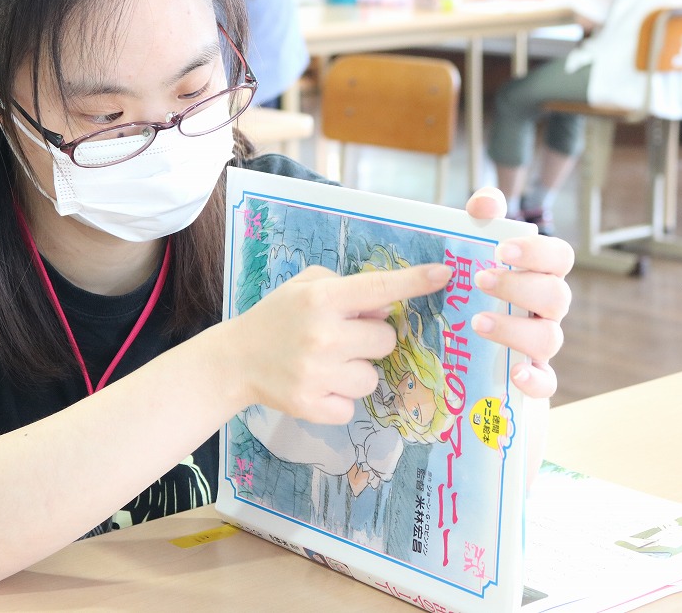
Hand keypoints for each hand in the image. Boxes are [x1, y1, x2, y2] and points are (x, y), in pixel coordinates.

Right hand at [228, 263, 453, 424]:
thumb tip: (384, 307)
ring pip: (372, 378)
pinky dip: (340, 399)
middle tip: (341, 338)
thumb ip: (347, 288)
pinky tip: (317, 386)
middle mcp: (323, 336)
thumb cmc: (278, 317)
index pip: (378, 289)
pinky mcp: (313, 407)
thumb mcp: (304, 286)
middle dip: (370, 339)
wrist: (236, 360)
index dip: (414, 282)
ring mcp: (318, 374)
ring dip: (356, 372)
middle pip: (386, 340)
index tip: (444, 274)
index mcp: (321, 299)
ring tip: (326, 365)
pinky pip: (352, 406)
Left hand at [466, 187, 573, 398]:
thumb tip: (484, 205)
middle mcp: (546, 309)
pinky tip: (515, 372)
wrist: (460, 344)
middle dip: (519, 287)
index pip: (560, 257)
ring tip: (477, 322)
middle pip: (557, 296)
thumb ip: (482, 216)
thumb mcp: (474, 247)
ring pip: (550, 338)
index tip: (500, 250)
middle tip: (479, 280)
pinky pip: (546, 382)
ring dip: (516, 329)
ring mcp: (540, 343)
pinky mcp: (530, 376)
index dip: (537, 252)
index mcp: (539, 274)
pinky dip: (536, 378)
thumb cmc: (475, 286)